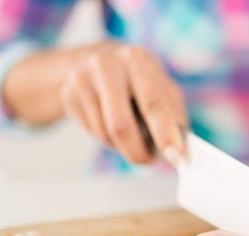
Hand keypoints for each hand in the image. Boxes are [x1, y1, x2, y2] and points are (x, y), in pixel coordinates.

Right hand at [59, 42, 186, 163]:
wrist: (100, 61)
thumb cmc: (141, 82)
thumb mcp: (165, 90)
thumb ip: (175, 119)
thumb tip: (181, 151)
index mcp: (138, 60)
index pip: (153, 104)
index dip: (165, 133)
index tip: (175, 156)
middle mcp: (107, 64)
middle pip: (120, 126)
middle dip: (137, 152)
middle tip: (148, 161)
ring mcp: (82, 78)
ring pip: (105, 134)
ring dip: (122, 145)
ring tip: (131, 131)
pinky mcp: (67, 93)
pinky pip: (91, 132)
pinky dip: (106, 138)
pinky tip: (110, 121)